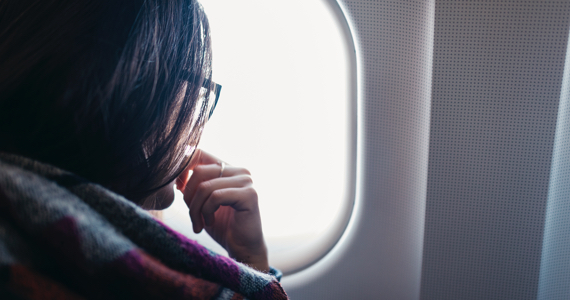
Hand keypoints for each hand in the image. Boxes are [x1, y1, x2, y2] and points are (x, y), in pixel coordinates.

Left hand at [176, 149, 268, 271]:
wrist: (242, 249)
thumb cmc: (221, 226)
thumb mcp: (201, 202)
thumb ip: (192, 185)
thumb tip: (175, 170)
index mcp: (229, 168)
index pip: (200, 153)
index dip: (184, 169)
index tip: (179, 189)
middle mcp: (240, 171)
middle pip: (200, 171)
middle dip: (189, 196)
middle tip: (192, 215)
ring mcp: (246, 181)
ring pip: (205, 187)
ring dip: (196, 209)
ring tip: (199, 223)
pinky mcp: (249, 195)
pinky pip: (215, 197)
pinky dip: (206, 212)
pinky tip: (209, 223)